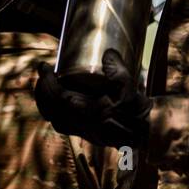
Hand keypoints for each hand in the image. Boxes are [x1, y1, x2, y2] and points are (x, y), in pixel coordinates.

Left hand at [34, 49, 150, 149]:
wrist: (145, 132)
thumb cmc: (136, 108)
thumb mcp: (128, 85)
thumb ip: (118, 69)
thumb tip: (108, 53)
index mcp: (87, 111)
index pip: (57, 97)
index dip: (46, 81)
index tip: (44, 66)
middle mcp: (81, 124)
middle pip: (50, 110)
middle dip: (42, 92)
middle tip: (43, 76)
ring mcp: (84, 132)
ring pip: (55, 120)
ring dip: (47, 105)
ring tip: (48, 88)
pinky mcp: (88, 135)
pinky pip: (64, 126)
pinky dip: (57, 113)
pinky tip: (61, 103)